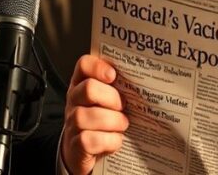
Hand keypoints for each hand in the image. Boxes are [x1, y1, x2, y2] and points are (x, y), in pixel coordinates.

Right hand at [61, 55, 129, 174]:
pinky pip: (92, 140)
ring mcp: (73, 123)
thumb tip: (145, 80)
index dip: (98, 67)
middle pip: (89, 89)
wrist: (84, 152)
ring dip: (113, 121)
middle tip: (123, 106)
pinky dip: (110, 141)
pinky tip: (116, 140)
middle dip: (112, 98)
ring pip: (88, 116)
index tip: (113, 75)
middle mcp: (74, 101)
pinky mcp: (77, 145)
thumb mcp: (108, 101)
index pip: (83, 65)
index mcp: (82, 84)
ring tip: (123, 124)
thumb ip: (118, 87)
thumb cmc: (103, 122)